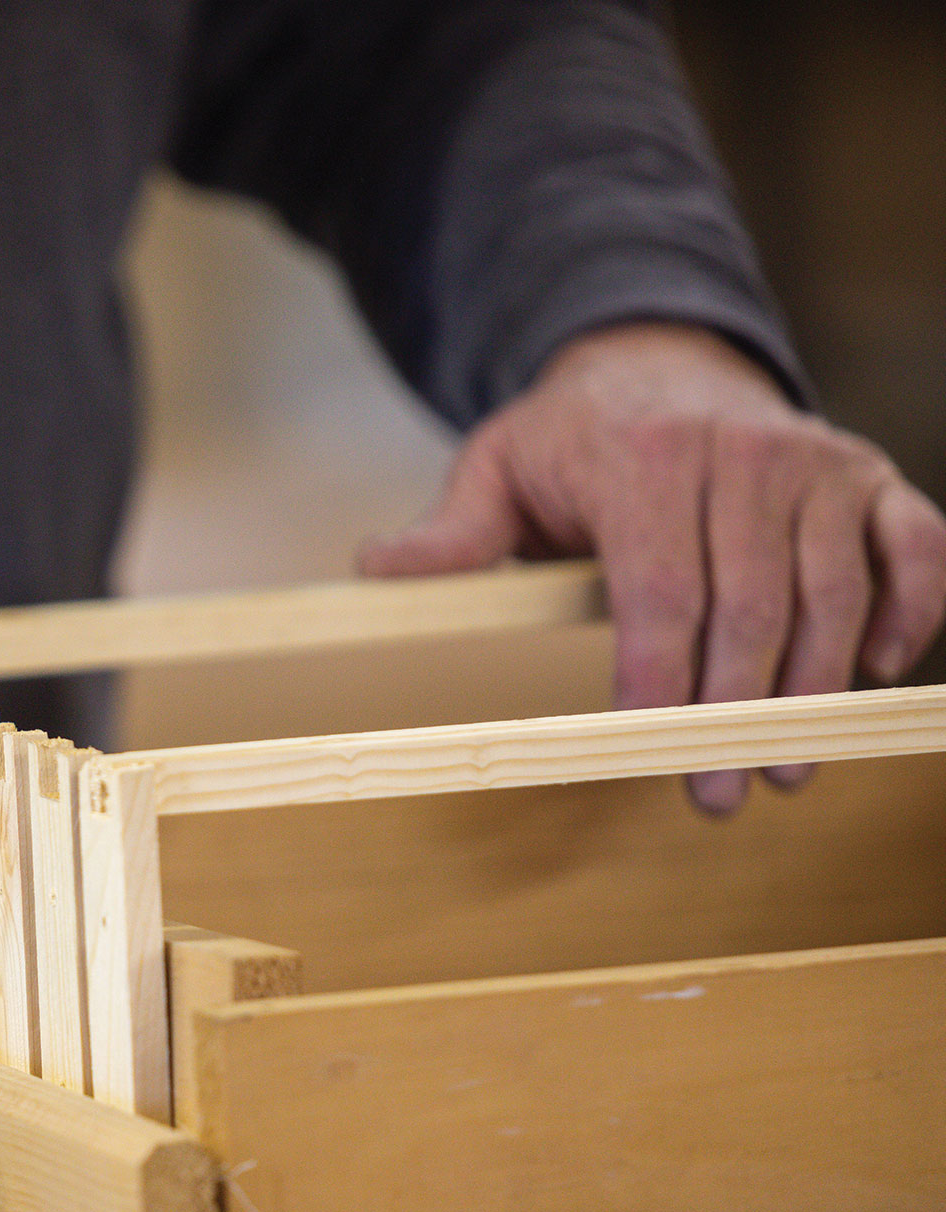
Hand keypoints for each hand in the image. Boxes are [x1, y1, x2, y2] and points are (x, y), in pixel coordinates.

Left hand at [359, 321, 945, 814]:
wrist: (659, 362)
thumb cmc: (573, 438)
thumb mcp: (496, 466)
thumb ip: (452, 530)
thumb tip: (375, 571)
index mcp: (646, 455)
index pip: (660, 588)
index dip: (659, 676)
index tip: (648, 747)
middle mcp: (745, 452)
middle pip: (750, 605)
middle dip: (733, 712)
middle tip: (716, 793)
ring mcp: (817, 462)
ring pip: (830, 593)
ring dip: (814, 690)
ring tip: (785, 769)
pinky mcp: (870, 477)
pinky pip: (914, 549)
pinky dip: (906, 612)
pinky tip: (870, 675)